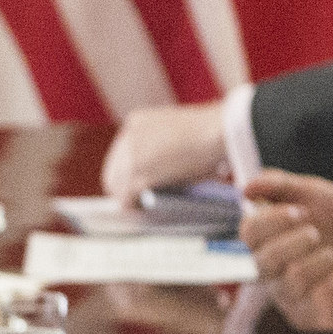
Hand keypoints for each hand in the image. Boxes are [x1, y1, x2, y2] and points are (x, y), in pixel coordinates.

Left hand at [99, 100, 231, 205]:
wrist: (219, 129)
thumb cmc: (215, 130)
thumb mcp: (183, 132)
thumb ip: (168, 148)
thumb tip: (167, 174)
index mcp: (139, 121)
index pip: (121, 152)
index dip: (128, 171)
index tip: (136, 183)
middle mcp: (129, 135)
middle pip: (113, 170)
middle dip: (123, 187)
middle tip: (136, 201)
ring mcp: (131, 155)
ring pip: (116, 186)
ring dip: (129, 198)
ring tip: (142, 208)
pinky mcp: (137, 174)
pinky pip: (126, 198)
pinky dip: (133, 207)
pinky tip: (143, 212)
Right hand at [238, 171, 332, 329]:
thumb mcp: (320, 194)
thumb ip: (282, 186)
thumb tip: (246, 188)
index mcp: (269, 240)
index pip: (248, 234)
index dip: (270, 222)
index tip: (300, 211)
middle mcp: (272, 272)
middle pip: (263, 262)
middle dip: (296, 243)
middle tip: (318, 234)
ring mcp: (290, 298)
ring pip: (293, 280)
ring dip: (323, 260)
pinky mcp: (311, 318)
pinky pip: (316, 301)